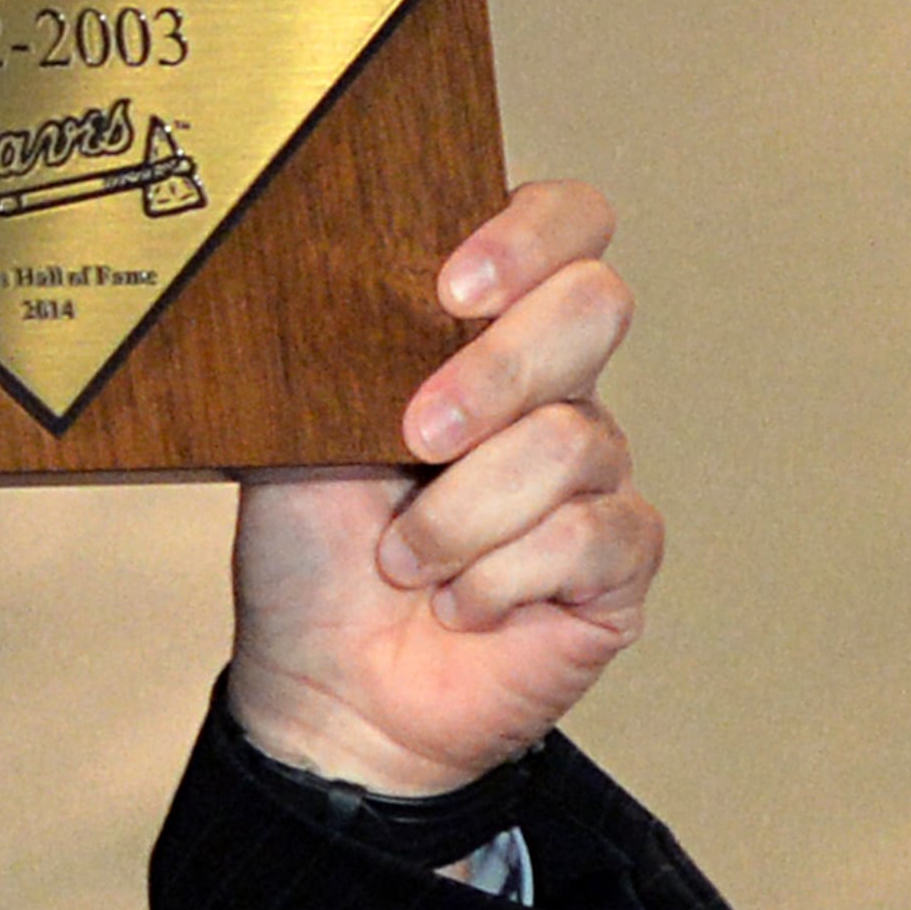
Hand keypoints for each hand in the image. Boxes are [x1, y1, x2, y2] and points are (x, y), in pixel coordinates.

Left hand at [226, 181, 659, 794]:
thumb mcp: (293, 424)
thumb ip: (337, 342)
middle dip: (496, 372)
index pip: (562, 225)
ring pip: (574, 441)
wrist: (321, 683)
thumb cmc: (308, 550)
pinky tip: (460, 603)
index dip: (528, 234)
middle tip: (412, 437)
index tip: (449, 290)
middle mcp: (551, 388)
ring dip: (461, 513)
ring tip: (401, 559)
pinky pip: (591, 536)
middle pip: (593, 307)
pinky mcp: (617, 561)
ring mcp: (593, 473)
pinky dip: (501, 576)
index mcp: (476, 332)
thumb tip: (337, 266)